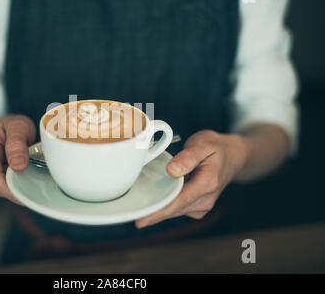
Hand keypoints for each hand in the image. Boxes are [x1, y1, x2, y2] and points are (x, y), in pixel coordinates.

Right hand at [0, 115, 35, 204]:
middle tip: (34, 182)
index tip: (28, 195)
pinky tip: (15, 175)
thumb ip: (17, 142)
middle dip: (15, 187)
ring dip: (12, 185)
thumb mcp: (18, 125)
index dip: (11, 189)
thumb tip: (19, 165)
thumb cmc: (8, 128)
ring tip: (22, 170)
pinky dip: (9, 186)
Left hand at [136, 130, 250, 227]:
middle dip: (152, 213)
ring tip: (137, 209)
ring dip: (157, 210)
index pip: (179, 200)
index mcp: (207, 183)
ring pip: (174, 211)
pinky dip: (164, 206)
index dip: (159, 211)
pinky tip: (152, 201)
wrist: (233, 156)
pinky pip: (177, 208)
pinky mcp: (196, 207)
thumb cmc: (216, 148)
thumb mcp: (204, 143)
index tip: (141, 218)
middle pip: (174, 209)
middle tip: (130, 216)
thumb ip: (188, 156)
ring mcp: (202, 205)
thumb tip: (172, 171)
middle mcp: (206, 199)